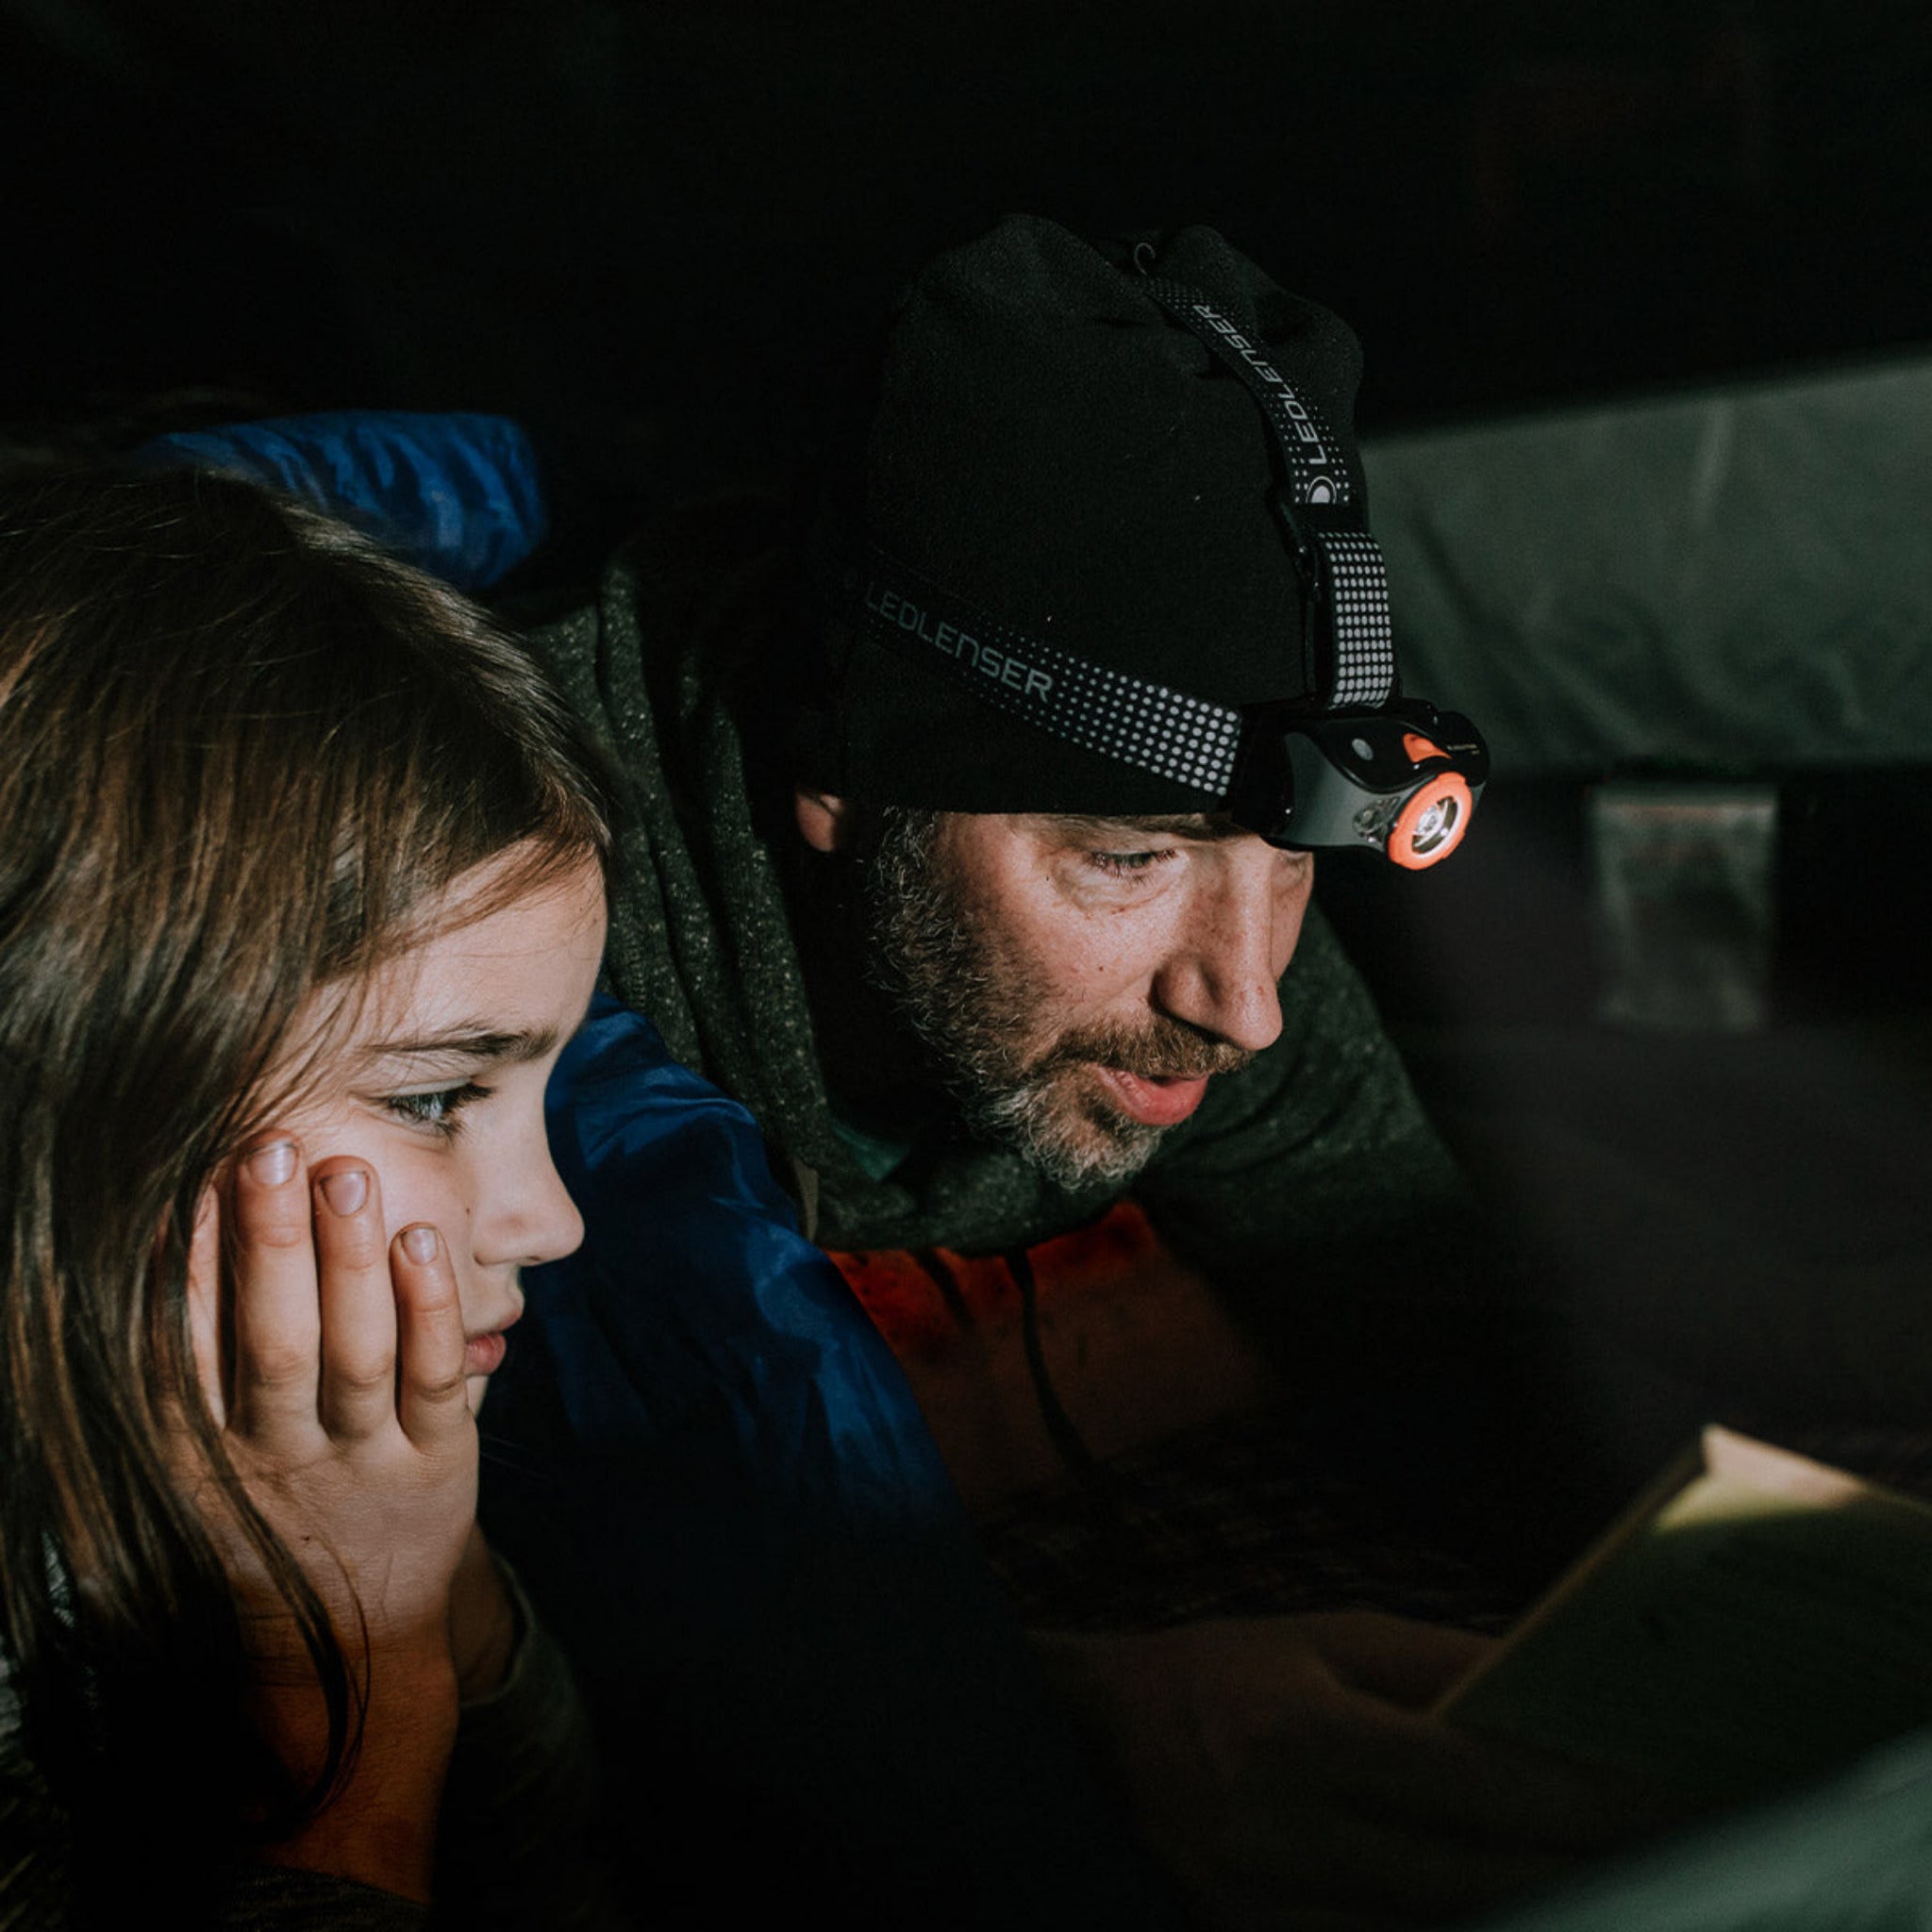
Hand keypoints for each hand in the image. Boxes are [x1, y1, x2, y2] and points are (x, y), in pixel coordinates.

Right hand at [184, 1134, 477, 1898]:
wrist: (354, 1648)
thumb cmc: (270, 1524)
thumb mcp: (200, 1473)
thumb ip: (187, 1379)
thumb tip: (161, 1256)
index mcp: (203, 1459)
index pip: (188, 1353)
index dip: (189, 1267)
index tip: (189, 1182)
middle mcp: (277, 1460)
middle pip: (272, 1343)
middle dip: (272, 1244)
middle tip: (273, 1148)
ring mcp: (361, 1464)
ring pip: (357, 1356)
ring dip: (353, 1261)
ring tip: (350, 1174)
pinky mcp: (436, 1466)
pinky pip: (433, 1382)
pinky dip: (431, 1310)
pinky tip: (425, 1242)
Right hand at [1032, 1612, 1662, 1931]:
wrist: (1092, 1747)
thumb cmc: (1221, 1673)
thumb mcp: (1324, 1638)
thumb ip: (1439, 1667)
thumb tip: (1553, 1698)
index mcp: (1298, 1730)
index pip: (1472, 1780)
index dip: (1583, 1799)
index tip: (1676, 1801)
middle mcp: (1281, 1831)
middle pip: (1471, 1877)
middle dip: (1587, 1872)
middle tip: (1688, 1862)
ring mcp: (1265, 1912)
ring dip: (1537, 1920)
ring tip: (1625, 1900)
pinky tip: (1523, 1918)